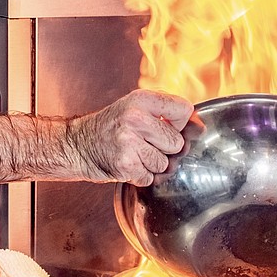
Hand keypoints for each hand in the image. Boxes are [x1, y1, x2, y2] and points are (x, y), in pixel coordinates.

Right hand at [68, 89, 193, 185]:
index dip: (179, 123)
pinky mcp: (125, 165)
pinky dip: (141, 176)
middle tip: (144, 143)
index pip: (185, 110)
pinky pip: (150, 178)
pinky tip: (128, 164)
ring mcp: (129, 142)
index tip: (165, 125)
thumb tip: (199, 128)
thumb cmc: (110, 127)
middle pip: (177, 143)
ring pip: (165, 164)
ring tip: (134, 153)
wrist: (77, 145)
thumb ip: (167, 112)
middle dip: (164, 148)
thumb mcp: (135, 107)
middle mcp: (135, 118)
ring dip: (152, 164)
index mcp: (141, 99)